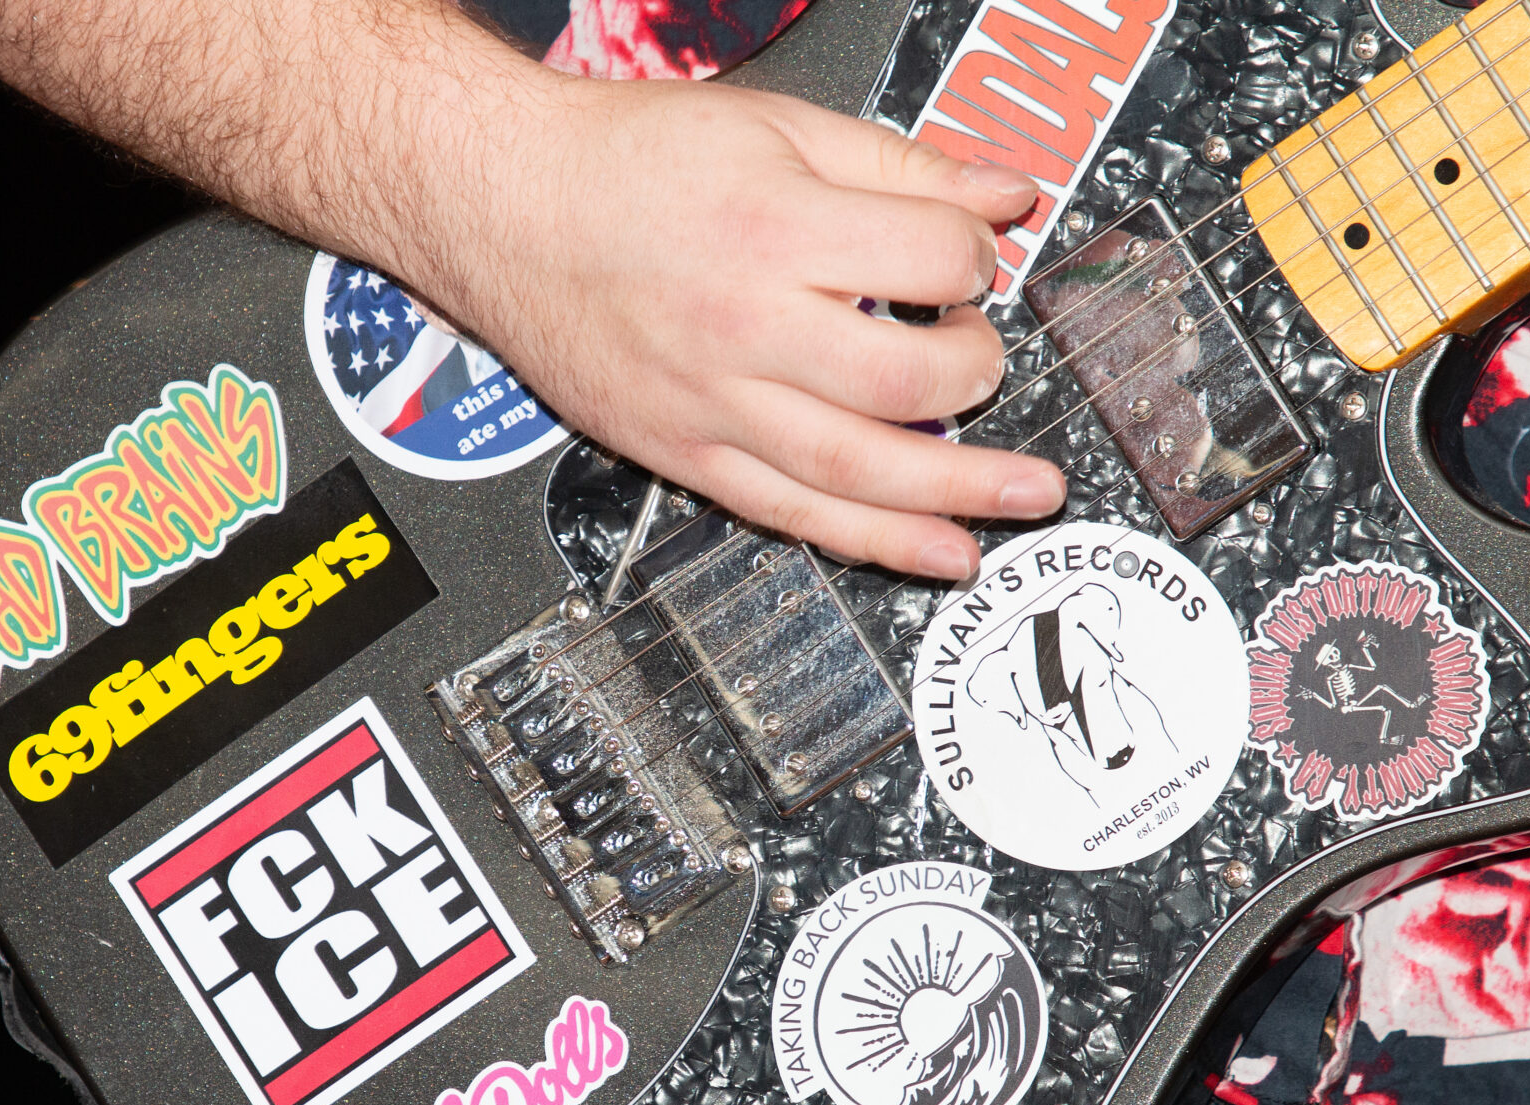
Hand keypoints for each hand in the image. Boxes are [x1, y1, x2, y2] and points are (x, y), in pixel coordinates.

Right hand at [382, 75, 1066, 580]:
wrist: (499, 207)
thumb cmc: (622, 163)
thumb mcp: (773, 127)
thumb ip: (896, 165)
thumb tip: (1002, 192)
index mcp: (774, 229)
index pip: (931, 260)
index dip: (975, 257)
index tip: (970, 257)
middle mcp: (744, 327)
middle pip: (906, 380)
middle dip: (975, 369)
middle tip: (984, 355)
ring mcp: (713, 405)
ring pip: (861, 471)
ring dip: (960, 490)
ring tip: (1030, 496)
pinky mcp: (687, 456)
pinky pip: (795, 515)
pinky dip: (878, 543)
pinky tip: (942, 552)